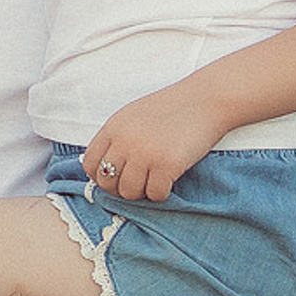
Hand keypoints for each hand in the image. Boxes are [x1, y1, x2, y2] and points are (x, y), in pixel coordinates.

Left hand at [82, 85, 231, 201]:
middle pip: (107, 182)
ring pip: (129, 193)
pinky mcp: (166, 165)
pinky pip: (155, 194)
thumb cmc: (172, 109)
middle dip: (120, 189)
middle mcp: (124, 142)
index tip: (116, 178)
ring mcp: (144, 154)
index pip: (90, 164)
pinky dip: (161, 193)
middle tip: (137, 183)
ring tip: (153, 180)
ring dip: (141, 192)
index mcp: (113, 127)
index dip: (100, 176)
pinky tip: (168, 180)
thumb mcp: (133, 116)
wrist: (206, 100)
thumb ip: (118, 138)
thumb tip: (105, 169)